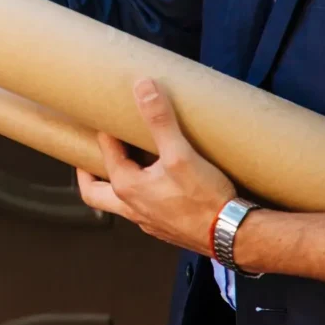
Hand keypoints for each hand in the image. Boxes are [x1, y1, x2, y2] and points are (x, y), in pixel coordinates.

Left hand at [76, 78, 235, 255]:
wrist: (236, 236)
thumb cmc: (206, 200)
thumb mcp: (180, 154)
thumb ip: (160, 120)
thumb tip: (143, 88)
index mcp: (127, 187)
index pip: (105, 152)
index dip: (105, 131)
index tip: (107, 116)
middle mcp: (131, 208)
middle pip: (94, 192)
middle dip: (87, 173)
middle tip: (87, 155)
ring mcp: (148, 221)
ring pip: (117, 204)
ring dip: (114, 185)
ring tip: (124, 165)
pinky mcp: (166, 228)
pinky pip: (142, 211)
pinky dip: (140, 196)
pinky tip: (157, 185)